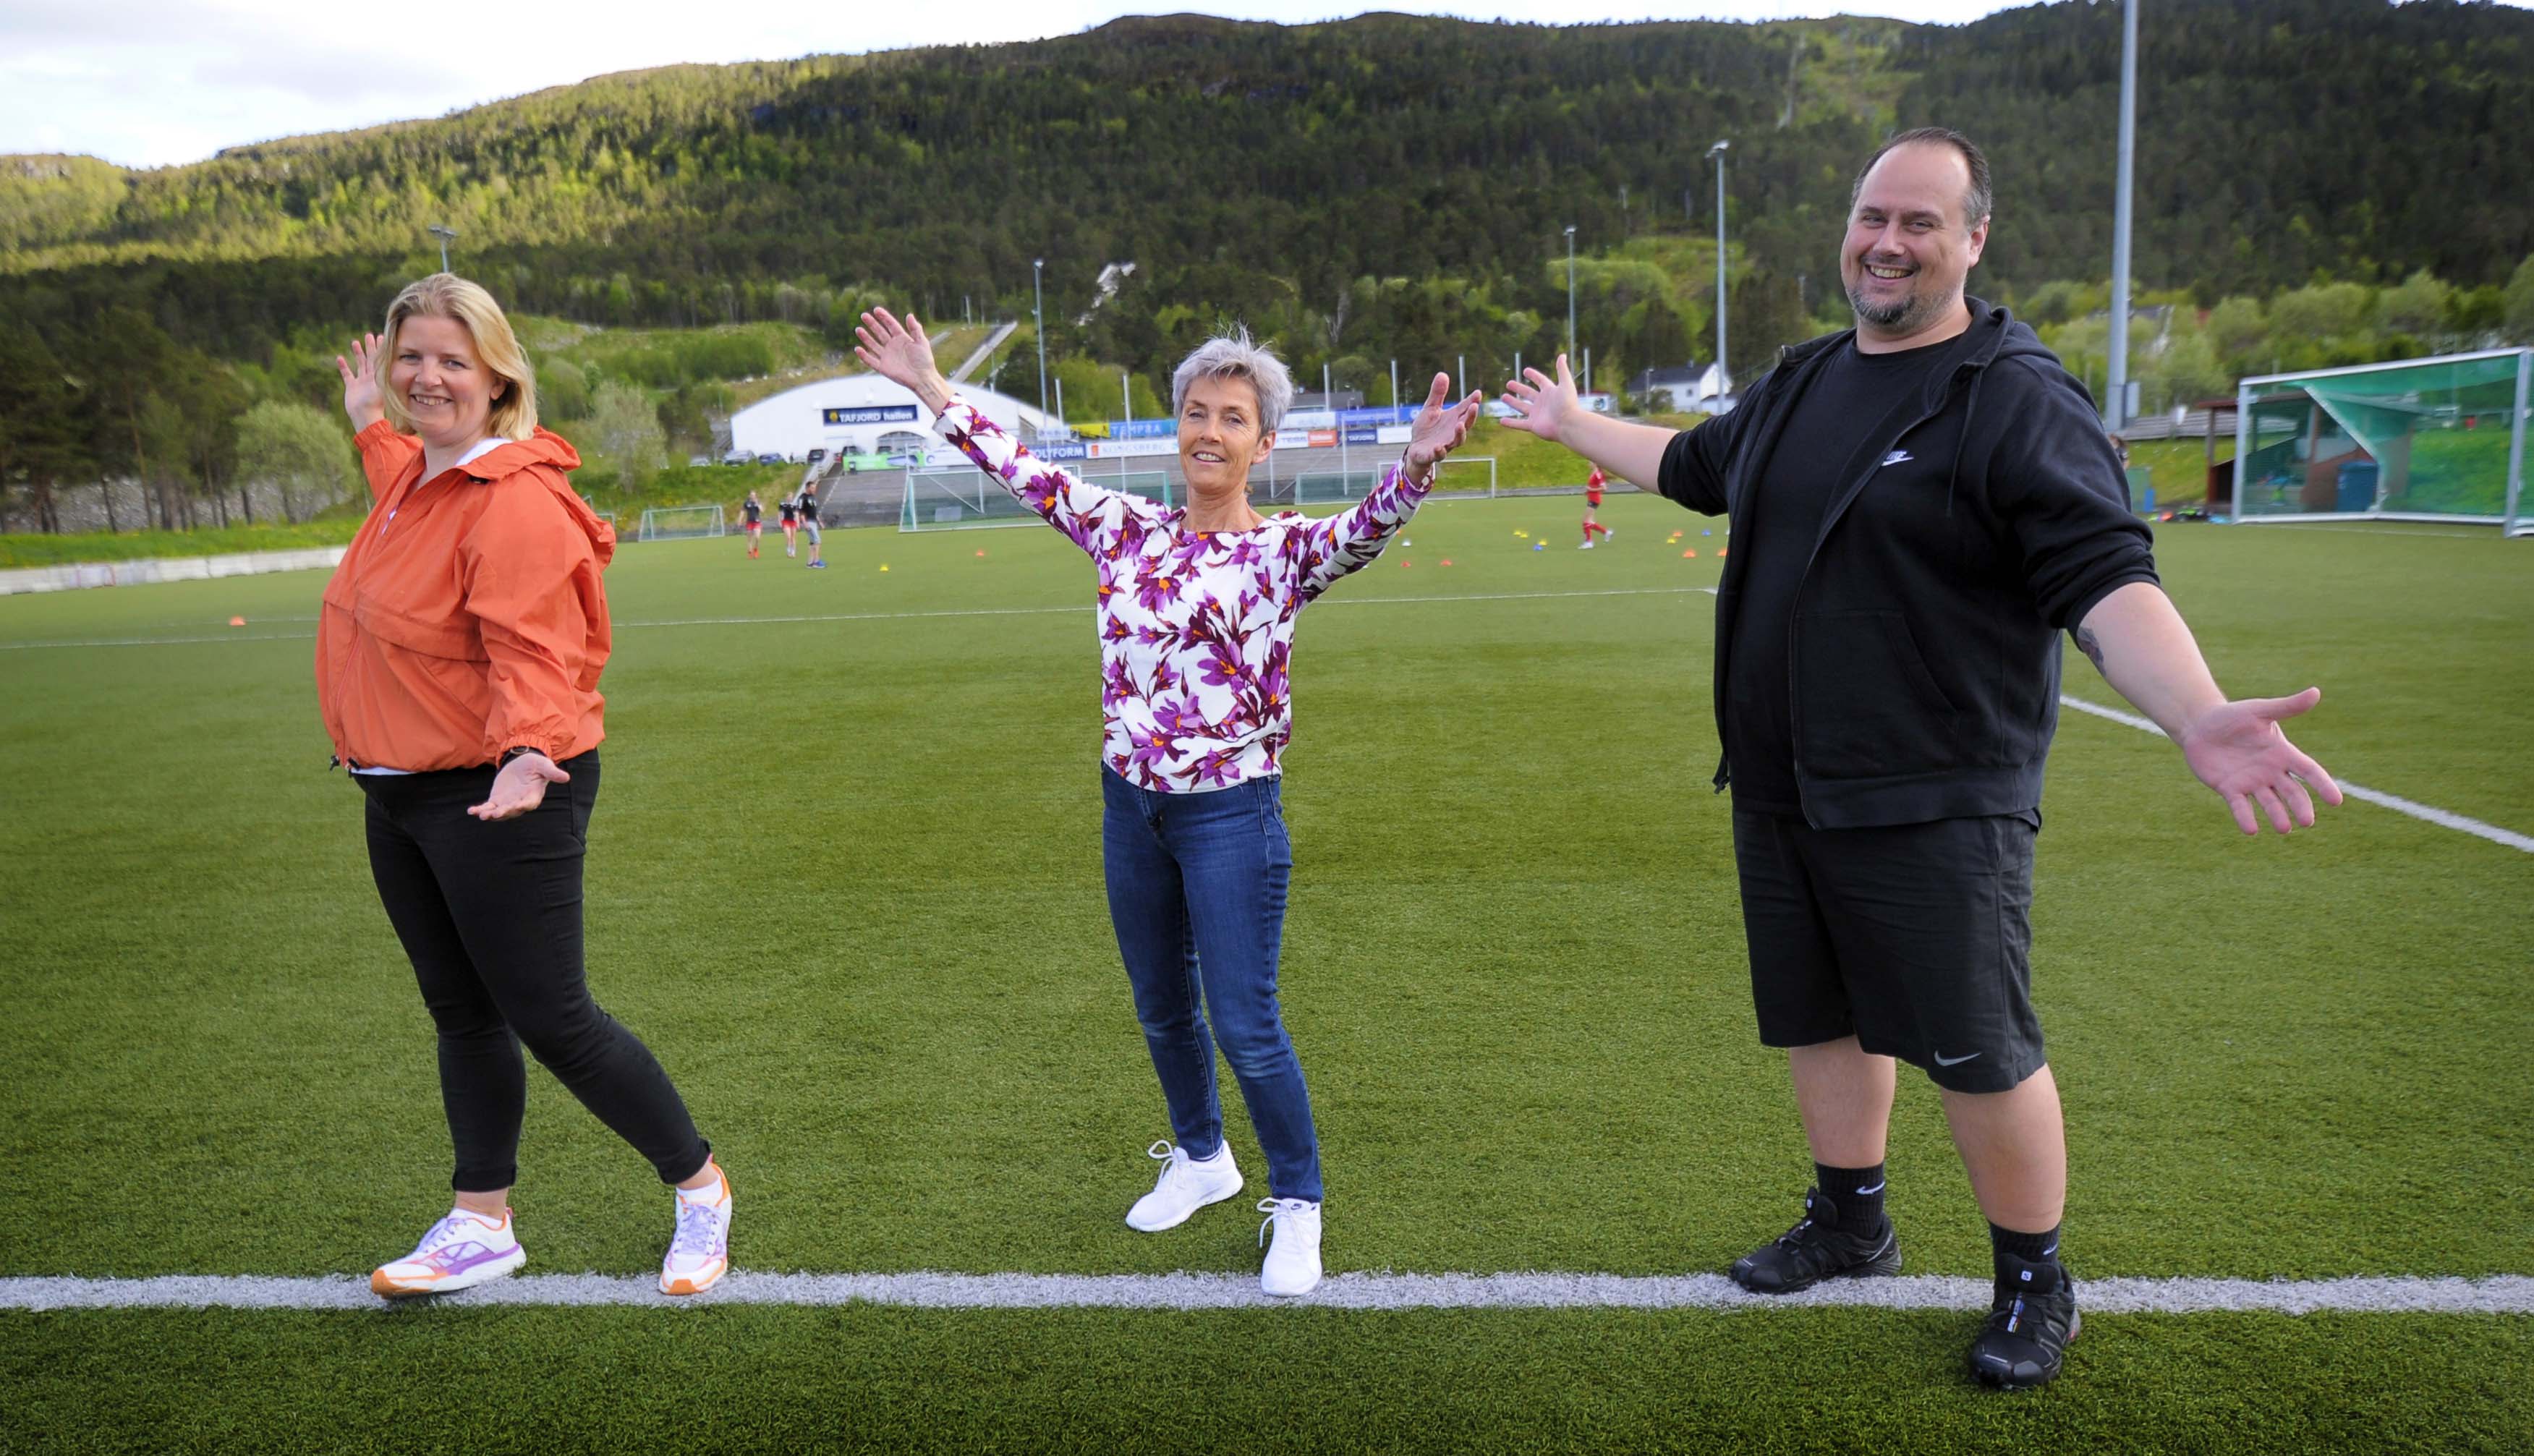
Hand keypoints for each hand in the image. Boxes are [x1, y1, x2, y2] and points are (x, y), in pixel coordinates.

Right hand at [336, 332, 385, 430]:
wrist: (365, 416)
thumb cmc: (375, 403)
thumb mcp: (382, 386)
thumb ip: (384, 373)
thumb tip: (391, 359)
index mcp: (379, 377)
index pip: (380, 359)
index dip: (380, 348)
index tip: (381, 336)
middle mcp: (371, 378)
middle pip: (370, 359)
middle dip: (369, 347)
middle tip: (368, 335)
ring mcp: (361, 382)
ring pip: (359, 364)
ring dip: (357, 353)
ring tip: (355, 342)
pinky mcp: (351, 387)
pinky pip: (347, 374)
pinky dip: (343, 366)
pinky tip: (339, 357)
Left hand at [468, 753, 569, 821]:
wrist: (522, 763)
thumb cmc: (536, 765)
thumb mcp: (544, 766)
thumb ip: (552, 773)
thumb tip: (566, 778)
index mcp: (533, 796)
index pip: (528, 803)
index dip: (523, 805)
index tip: (517, 806)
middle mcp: (520, 803)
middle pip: (511, 810)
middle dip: (503, 812)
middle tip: (494, 813)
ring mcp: (507, 803)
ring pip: (498, 811)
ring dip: (490, 814)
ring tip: (481, 815)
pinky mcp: (497, 800)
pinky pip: (488, 807)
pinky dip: (480, 809)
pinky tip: (471, 811)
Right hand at [853, 308, 950, 412]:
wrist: (923, 379)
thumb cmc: (924, 360)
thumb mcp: (922, 342)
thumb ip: (915, 329)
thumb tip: (909, 315)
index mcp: (902, 338)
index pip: (890, 325)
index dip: (884, 317)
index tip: (876, 310)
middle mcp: (893, 346)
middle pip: (880, 332)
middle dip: (872, 324)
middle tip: (864, 315)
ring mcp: (887, 356)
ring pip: (873, 344)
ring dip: (866, 337)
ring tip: (858, 329)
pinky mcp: (883, 367)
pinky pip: (871, 361)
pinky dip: (864, 356)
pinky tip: (858, 349)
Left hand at [1401, 372, 1484, 478]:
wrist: (1416, 450)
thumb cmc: (1427, 429)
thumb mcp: (1430, 408)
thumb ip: (1437, 394)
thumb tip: (1442, 373)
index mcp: (1453, 419)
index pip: (1465, 409)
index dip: (1472, 401)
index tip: (1478, 393)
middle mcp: (1453, 432)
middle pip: (1466, 424)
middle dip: (1470, 416)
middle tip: (1474, 406)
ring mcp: (1445, 444)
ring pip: (1457, 440)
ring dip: (1460, 433)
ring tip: (1460, 424)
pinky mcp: (1433, 454)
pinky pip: (1439, 454)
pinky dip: (1440, 451)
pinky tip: (1439, 446)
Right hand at [1498, 353, 1580, 443]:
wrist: (1569, 424)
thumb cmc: (1568, 403)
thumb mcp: (1566, 383)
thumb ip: (1562, 370)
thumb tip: (1562, 355)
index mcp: (1550, 392)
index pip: (1541, 381)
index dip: (1534, 375)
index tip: (1526, 371)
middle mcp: (1543, 403)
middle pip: (1528, 394)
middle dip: (1519, 389)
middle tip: (1508, 383)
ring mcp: (1537, 414)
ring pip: (1522, 407)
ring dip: (1512, 402)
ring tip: (1503, 397)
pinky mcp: (1533, 425)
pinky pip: (1519, 424)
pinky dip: (1510, 423)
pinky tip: (1502, 421)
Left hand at [2176, 687, 2342, 834]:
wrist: (2201, 725)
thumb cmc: (2234, 716)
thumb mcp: (2260, 710)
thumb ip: (2287, 707)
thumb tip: (2316, 692)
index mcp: (2282, 753)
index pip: (2309, 771)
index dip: (2322, 785)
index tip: (2336, 801)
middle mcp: (2270, 772)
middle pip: (2292, 792)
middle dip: (2300, 807)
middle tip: (2307, 821)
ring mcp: (2251, 782)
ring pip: (2269, 803)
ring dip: (2277, 816)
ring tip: (2284, 828)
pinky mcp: (2229, 789)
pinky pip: (2240, 806)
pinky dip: (2245, 818)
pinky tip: (2251, 830)